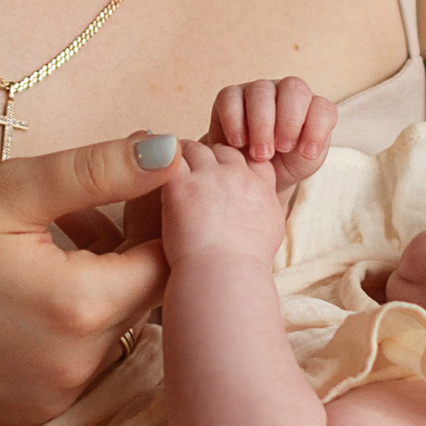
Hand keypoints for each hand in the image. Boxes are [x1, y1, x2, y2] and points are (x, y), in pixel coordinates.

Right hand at [0, 132, 173, 425]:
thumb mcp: (9, 190)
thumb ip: (98, 170)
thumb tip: (173, 150)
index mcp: (81, 308)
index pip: (169, 260)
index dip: (158, 217)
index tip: (131, 186)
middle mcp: (80, 366)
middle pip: (147, 297)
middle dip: (130, 247)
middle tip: (86, 206)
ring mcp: (57, 396)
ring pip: (117, 327)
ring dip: (103, 282)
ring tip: (55, 238)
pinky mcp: (36, 410)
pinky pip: (83, 358)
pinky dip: (74, 320)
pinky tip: (32, 288)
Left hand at [157, 138, 289, 272]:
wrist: (224, 277)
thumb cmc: (243, 265)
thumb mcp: (270, 232)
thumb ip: (265, 208)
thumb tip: (260, 201)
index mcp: (260, 186)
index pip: (252, 157)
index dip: (237, 161)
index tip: (225, 172)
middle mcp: (238, 175)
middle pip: (224, 150)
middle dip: (210, 157)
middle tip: (195, 170)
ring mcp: (210, 177)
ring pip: (196, 148)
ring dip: (185, 155)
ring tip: (172, 167)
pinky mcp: (182, 185)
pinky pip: (170, 159)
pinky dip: (162, 162)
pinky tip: (155, 171)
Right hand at [207, 77, 336, 188]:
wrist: (251, 173)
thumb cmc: (283, 164)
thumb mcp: (303, 163)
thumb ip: (309, 152)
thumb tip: (304, 147)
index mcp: (311, 107)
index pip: (322, 107)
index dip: (316, 129)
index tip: (306, 153)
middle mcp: (286, 92)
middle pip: (293, 88)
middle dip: (289, 121)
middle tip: (281, 149)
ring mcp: (258, 90)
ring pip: (261, 92)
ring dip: (261, 124)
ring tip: (260, 154)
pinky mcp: (230, 96)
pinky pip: (230, 98)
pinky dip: (235, 121)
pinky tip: (238, 143)